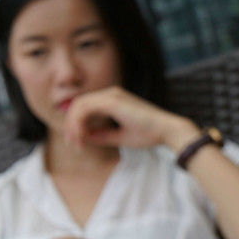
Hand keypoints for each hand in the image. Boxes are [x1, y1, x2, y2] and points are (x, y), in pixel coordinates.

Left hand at [63, 86, 195, 151]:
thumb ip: (101, 135)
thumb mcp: (118, 136)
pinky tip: (81, 138)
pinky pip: (86, 109)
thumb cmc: (148, 133)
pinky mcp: (112, 101)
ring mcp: (111, 95)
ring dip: (73, 126)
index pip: (85, 108)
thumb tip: (83, 137)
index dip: (76, 125)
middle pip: (78, 105)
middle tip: (73, 145)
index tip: (77, 143)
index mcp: (112, 99)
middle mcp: (110, 94)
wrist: (166, 130)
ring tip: (76, 144)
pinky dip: (79, 124)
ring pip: (79, 106)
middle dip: (71, 125)